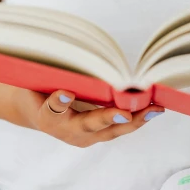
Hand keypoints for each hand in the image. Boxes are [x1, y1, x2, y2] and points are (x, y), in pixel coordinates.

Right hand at [19, 88, 164, 146]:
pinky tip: (153, 110)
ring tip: (153, 110)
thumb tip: (67, 52)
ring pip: (109, 131)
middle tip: (125, 114)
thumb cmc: (38, 90)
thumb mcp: (38, 80)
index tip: (66, 93)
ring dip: (134, 121)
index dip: (59, 102)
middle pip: (87, 126)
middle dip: (108, 118)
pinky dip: (136, 119)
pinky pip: (117, 129)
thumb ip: (51, 74)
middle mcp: (64, 130)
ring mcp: (81, 137)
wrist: (36, 114)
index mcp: (45, 116)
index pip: (51, 109)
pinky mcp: (95, 136)